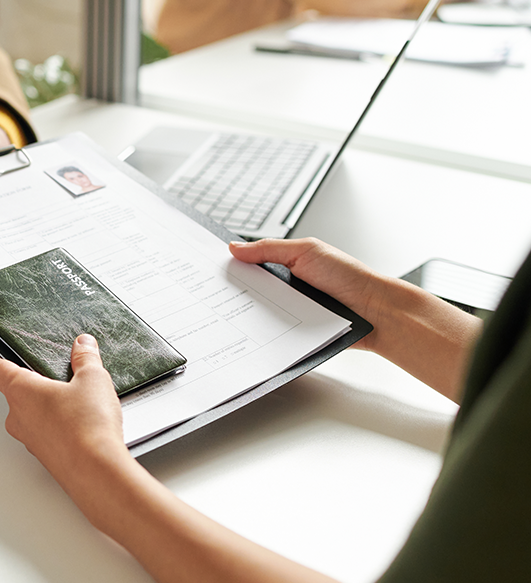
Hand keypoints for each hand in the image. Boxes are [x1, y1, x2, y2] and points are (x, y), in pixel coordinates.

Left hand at [0, 335, 130, 492]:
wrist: (96, 470)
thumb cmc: (86, 427)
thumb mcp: (93, 378)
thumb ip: (85, 357)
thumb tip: (83, 345)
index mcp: (20, 391)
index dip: (7, 361)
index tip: (17, 358)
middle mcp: (18, 417)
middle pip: (17, 394)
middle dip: (38, 386)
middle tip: (62, 382)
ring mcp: (29, 440)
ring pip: (31, 418)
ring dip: (49, 410)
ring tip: (79, 406)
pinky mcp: (44, 457)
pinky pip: (46, 437)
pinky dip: (59, 430)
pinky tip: (84, 427)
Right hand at [230, 238, 479, 399]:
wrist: (374, 312)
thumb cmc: (349, 278)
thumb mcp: (306, 251)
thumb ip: (268, 249)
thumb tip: (235, 247)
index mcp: (285, 265)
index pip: (250, 265)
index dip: (231, 267)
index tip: (208, 268)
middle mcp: (284, 289)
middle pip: (247, 291)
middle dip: (229, 292)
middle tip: (208, 293)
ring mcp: (287, 312)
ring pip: (255, 315)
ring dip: (242, 315)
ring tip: (221, 314)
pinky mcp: (292, 334)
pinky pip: (269, 334)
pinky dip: (259, 333)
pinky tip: (246, 333)